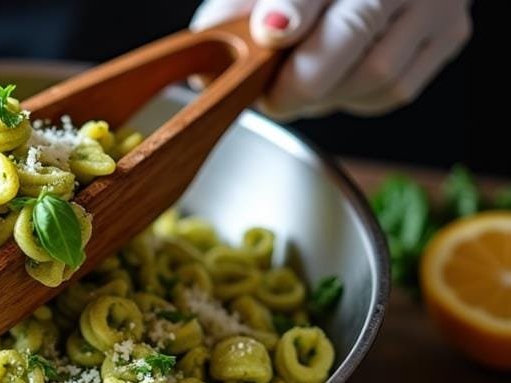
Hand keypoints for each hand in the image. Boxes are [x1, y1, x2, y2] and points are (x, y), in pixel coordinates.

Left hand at [191, 0, 471, 119]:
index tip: (270, 33)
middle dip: (300, 80)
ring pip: (377, 73)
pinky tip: (337, 84)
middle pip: (353, 31)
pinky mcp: (448, 35)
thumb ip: (238, 7)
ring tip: (297, 90)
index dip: (293, 8)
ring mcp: (434, 4)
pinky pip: (396, 91)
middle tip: (269, 99)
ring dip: (326, 97)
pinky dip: (355, 99)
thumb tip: (207, 52)